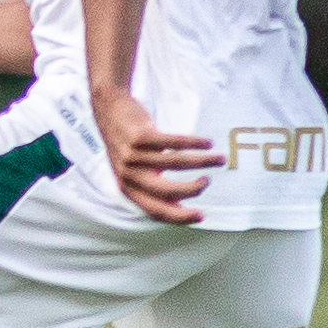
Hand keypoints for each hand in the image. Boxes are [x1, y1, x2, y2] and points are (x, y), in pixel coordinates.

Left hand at [91, 87, 220, 225]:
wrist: (109, 110)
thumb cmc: (128, 146)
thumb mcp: (135, 171)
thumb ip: (152, 188)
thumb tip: (179, 205)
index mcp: (128, 189)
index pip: (154, 211)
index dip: (179, 217)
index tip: (202, 216)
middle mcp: (129, 175)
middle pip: (166, 192)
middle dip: (192, 190)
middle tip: (207, 182)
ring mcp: (133, 155)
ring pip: (175, 163)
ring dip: (202, 162)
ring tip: (218, 160)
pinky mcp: (140, 136)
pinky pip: (174, 142)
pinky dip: (195, 143)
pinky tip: (208, 143)